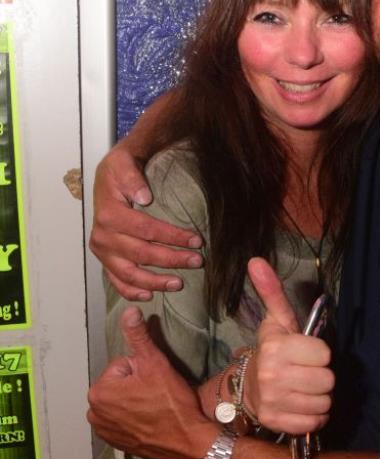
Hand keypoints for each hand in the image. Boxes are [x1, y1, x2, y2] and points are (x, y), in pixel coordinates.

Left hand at [87, 306, 217, 458]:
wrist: (187, 442)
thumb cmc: (171, 403)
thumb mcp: (155, 363)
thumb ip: (138, 336)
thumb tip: (128, 311)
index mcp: (99, 390)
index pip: (123, 365)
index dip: (143, 370)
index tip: (156, 384)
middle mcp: (93, 412)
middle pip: (120, 384)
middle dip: (137, 386)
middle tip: (158, 396)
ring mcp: (103, 430)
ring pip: (122, 401)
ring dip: (136, 401)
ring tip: (156, 409)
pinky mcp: (114, 442)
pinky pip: (123, 419)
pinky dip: (134, 418)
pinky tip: (150, 422)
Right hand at [90, 143, 203, 300]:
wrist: (108, 177)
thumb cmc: (119, 169)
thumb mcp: (123, 163)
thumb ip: (132, 177)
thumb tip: (144, 197)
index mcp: (109, 214)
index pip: (146, 230)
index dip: (173, 237)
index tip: (197, 240)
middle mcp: (103, 236)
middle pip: (142, 254)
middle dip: (172, 260)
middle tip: (197, 261)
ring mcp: (103, 251)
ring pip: (129, 274)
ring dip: (155, 282)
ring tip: (178, 284)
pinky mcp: (105, 259)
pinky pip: (116, 281)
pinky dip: (131, 291)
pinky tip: (149, 296)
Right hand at [243, 257, 334, 434]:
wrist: (246, 389)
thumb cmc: (271, 352)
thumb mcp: (275, 322)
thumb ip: (272, 292)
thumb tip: (256, 260)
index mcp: (275, 348)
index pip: (324, 353)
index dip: (318, 353)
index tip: (305, 353)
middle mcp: (273, 376)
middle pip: (327, 380)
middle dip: (321, 376)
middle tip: (306, 372)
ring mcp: (274, 402)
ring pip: (324, 402)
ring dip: (318, 397)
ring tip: (303, 389)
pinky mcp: (277, 423)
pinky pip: (314, 422)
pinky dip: (313, 416)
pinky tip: (300, 405)